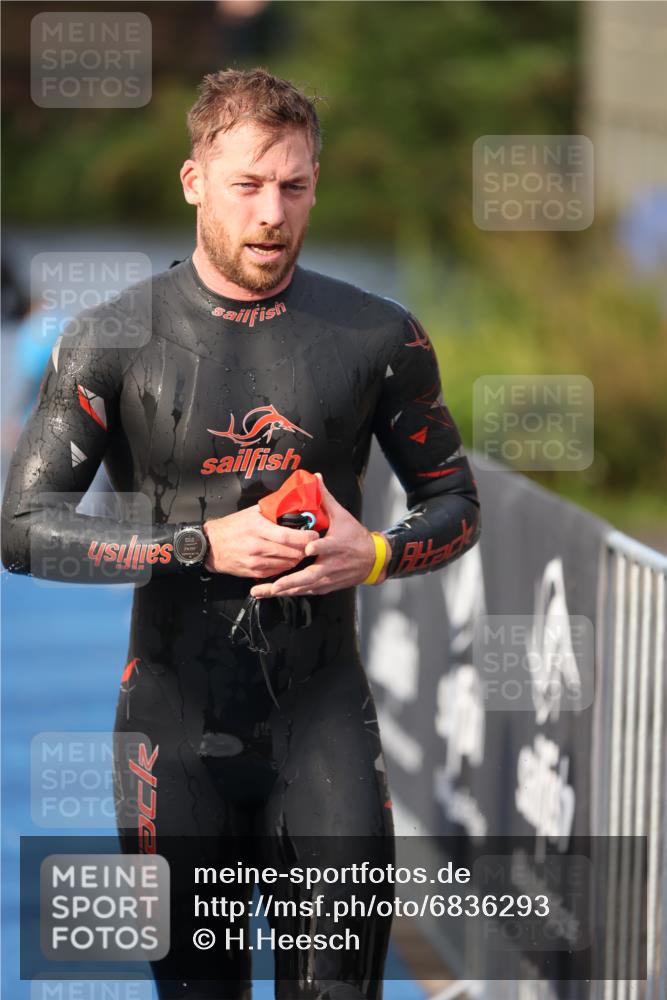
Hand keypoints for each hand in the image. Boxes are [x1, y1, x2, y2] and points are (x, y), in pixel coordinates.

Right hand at [202, 505, 317, 576]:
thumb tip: (295, 507)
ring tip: (301, 550)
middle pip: (292, 552)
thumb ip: (273, 511)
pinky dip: (286, 565)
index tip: (315, 534)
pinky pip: (278, 571)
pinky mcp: (255, 572)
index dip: (306, 537)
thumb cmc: (232, 527)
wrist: (211, 546)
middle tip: (312, 543)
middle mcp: (257, 546)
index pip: (288, 536)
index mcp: (257, 528)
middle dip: (305, 548)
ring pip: (287, 563)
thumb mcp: (251, 512)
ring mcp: (256, 561)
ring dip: (297, 557)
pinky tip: (287, 557)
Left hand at [249, 473, 391, 597]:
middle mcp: (331, 564)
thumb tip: (315, 478)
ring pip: (304, 587)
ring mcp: (328, 578)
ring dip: (284, 590)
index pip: (327, 547)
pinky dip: (290, 593)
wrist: (372, 560)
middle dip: (290, 581)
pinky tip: (274, 593)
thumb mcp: (342, 516)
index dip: (318, 548)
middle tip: (274, 584)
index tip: (308, 549)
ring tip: (264, 591)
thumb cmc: (356, 538)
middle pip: (311, 575)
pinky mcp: (325, 586)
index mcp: (337, 545)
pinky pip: (306, 591)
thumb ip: (325, 498)